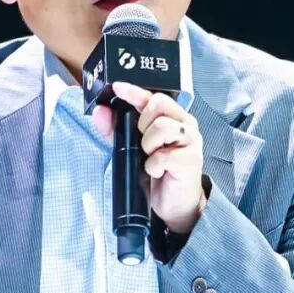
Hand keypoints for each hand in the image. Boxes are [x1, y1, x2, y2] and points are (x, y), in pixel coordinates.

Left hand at [93, 82, 206, 233]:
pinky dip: (154, 166)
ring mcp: (192, 140)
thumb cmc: (158, 172)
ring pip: (161, 127)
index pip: (153, 96)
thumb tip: (101, 112)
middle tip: (144, 144)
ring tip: (151, 158)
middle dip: (142, 125)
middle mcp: (185, 124)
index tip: (118, 88)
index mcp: (172, 117)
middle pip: (158, 105)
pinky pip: (164, 155)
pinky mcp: (193, 159)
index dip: (135, 91)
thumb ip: (116, 129)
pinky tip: (158, 171)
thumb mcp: (132, 148)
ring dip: (148, 146)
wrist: (174, 204)